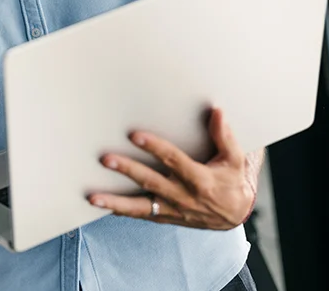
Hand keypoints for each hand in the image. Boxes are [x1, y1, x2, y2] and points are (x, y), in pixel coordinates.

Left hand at [88, 108, 255, 229]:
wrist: (235, 214)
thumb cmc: (231, 181)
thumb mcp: (234, 159)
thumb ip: (224, 136)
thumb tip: (217, 111)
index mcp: (199, 179)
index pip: (173, 160)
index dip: (154, 147)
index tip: (134, 135)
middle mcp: (183, 196)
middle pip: (151, 181)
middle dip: (128, 170)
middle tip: (106, 159)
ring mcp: (172, 209)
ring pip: (141, 206)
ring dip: (116, 202)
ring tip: (94, 198)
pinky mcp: (166, 216)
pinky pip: (141, 215)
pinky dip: (121, 212)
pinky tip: (102, 206)